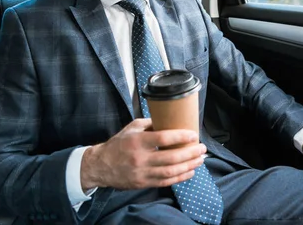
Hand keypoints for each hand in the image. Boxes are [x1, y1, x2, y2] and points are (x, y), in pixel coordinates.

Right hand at [81, 118, 205, 189]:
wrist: (100, 165)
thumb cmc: (119, 143)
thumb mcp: (132, 127)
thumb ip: (151, 123)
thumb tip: (171, 118)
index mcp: (137, 141)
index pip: (163, 138)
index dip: (181, 136)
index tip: (193, 134)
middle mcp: (140, 158)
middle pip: (171, 157)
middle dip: (190, 153)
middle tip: (202, 148)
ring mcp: (142, 172)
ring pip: (170, 172)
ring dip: (189, 166)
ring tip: (200, 159)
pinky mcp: (143, 183)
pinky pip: (165, 182)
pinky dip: (180, 177)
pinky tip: (190, 171)